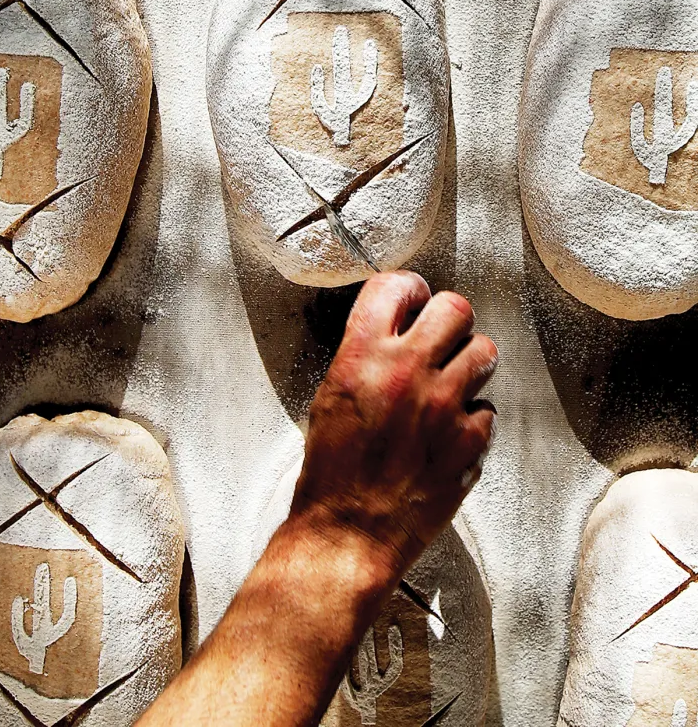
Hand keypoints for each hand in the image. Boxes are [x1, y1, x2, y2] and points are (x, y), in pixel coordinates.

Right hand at [290, 271, 497, 581]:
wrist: (348, 532)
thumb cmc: (332, 471)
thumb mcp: (331, 395)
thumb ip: (366, 354)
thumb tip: (400, 329)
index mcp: (362, 355)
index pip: (396, 286)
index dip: (409, 289)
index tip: (414, 300)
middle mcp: (405, 372)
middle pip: (455, 307)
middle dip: (449, 321)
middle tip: (441, 340)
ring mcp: (443, 406)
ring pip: (484, 351)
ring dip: (469, 364)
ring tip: (451, 386)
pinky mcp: (470, 441)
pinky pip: (487, 409)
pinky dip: (472, 418)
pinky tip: (449, 433)